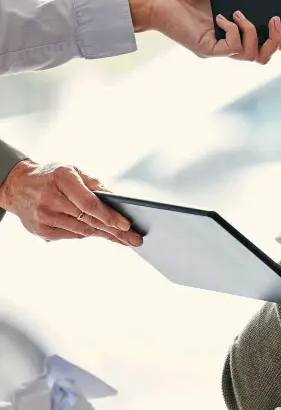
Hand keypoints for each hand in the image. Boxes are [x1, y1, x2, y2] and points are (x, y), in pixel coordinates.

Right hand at [0, 160, 142, 245]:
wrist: (17, 185)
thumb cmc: (51, 176)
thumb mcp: (73, 170)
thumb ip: (95, 184)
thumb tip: (118, 200)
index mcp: (62, 178)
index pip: (89, 203)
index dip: (109, 216)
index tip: (127, 225)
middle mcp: (51, 198)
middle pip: (89, 220)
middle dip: (115, 231)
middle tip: (134, 239)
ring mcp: (44, 217)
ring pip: (82, 231)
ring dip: (105, 235)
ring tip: (124, 239)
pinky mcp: (41, 230)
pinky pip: (72, 235)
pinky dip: (87, 234)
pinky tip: (101, 233)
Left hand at [127, 0, 280, 63]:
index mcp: (238, 28)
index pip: (269, 42)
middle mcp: (232, 42)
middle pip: (266, 56)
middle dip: (280, 41)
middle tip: (278, 21)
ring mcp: (221, 48)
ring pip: (253, 55)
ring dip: (253, 32)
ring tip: (237, 13)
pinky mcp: (209, 49)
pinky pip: (234, 48)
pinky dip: (235, 30)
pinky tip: (223, 17)